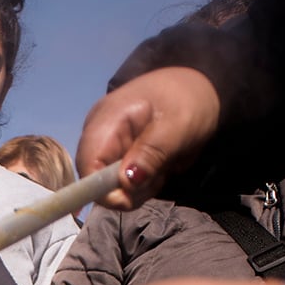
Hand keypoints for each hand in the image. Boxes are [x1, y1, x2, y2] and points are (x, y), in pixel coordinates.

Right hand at [75, 67, 220, 207]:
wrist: (198, 87)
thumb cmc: (189, 100)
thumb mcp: (178, 126)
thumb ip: (151, 154)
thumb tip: (126, 183)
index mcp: (106, 120)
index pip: (87, 167)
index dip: (103, 191)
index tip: (132, 197)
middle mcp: (98, 134)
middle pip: (96, 182)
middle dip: (128, 190)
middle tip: (159, 173)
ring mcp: (106, 145)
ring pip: (112, 188)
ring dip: (139, 188)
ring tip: (162, 166)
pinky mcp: (117, 155)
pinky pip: (122, 183)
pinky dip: (141, 183)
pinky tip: (156, 166)